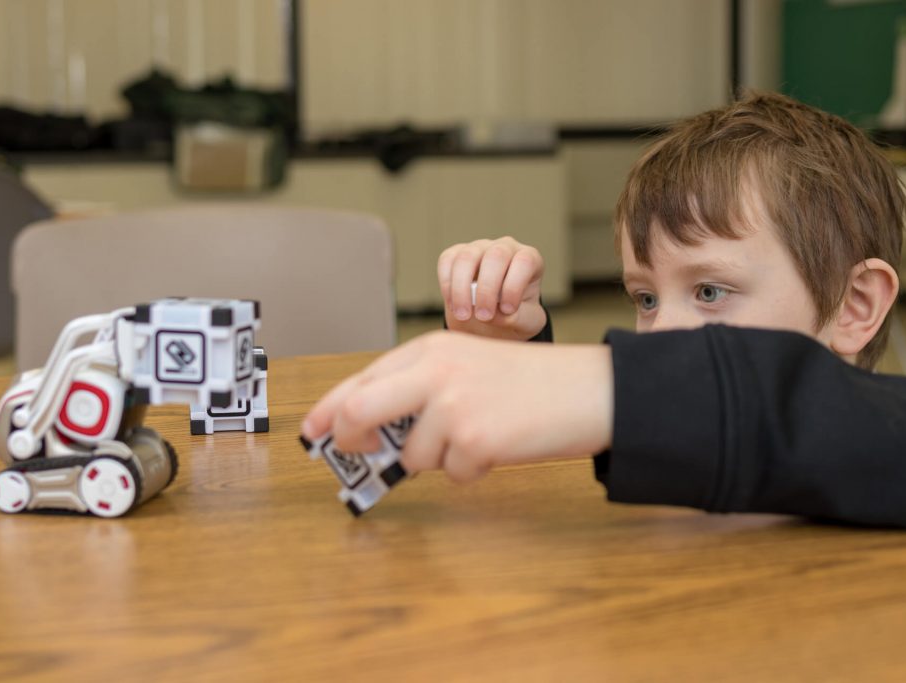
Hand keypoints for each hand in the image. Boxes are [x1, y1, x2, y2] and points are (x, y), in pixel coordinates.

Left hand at [302, 331, 612, 482]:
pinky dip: (473, 470)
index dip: (330, 408)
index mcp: (433, 348)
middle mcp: (435, 371)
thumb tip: (374, 435)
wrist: (593, 389)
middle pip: (360, 411)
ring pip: (412, 455)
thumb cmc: (533, 382)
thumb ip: (422, 390)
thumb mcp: (471, 366)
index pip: (363, 378)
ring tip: (481, 435)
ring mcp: (453, 405)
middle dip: (351, 440)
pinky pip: (453, 474)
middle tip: (361, 455)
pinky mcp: (474, 440)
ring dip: (440, 458)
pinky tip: (501, 445)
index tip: (313, 431)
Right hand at [437, 237, 546, 340]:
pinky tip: (453, 305)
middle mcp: (505, 248)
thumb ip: (517, 318)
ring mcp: (479, 248)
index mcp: (529, 260)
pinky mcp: (456, 254)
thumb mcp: (526, 323)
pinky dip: (447, 284)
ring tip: (463, 315)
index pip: (524, 261)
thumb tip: (494, 314)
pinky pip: (447, 260)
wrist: (492, 319)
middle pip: (495, 256)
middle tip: (483, 316)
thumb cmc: (515, 316)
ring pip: (467, 257)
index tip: (507, 310)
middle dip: (487, 288)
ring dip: (462, 288)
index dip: (514, 285)